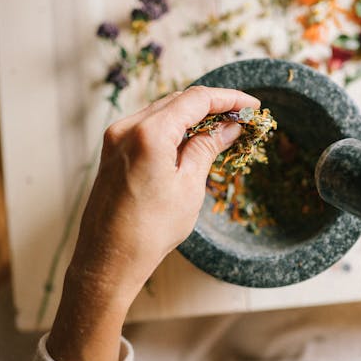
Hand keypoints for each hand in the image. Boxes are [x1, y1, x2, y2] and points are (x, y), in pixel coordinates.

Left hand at [47, 86, 258, 360]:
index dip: (228, 98)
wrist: (109, 261)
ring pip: (161, 112)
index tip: (251, 105)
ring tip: (221, 129)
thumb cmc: (149, 230)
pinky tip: (191, 141)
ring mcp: (115, 139)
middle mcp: (127, 128)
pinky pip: (147, 128)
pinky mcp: (112, 152)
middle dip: (211, 106)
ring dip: (192, 116)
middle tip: (241, 117)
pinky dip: (172, 129)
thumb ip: (207, 148)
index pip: (196, 100)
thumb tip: (228, 127)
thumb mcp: (188, 186)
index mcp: (149, 133)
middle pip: (177, 101)